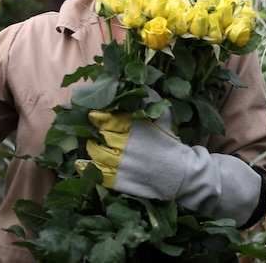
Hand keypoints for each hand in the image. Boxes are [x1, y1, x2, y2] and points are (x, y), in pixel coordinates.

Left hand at [81, 110, 261, 224]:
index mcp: (133, 127)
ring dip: (92, 147)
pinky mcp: (119, 181)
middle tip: (92, 130)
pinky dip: (89, 168)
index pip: (105, 119)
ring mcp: (120, 165)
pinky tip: (85, 164)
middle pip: (98, 135)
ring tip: (95, 144)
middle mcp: (124, 145)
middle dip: (94, 131)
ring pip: (95, 153)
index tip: (94, 115)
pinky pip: (98, 173)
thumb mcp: (163, 118)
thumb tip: (141, 83)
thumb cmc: (170, 144)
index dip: (97, 117)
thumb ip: (150, 101)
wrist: (181, 174)